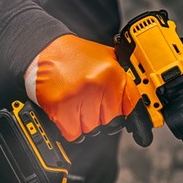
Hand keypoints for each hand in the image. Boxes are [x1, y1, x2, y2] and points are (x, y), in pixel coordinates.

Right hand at [24, 34, 140, 141]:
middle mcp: (97, 85)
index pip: (130, 107)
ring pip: (91, 129)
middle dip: (101, 117)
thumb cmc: (76, 56)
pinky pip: (73, 133)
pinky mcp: (59, 107)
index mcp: (113, 74)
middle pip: (110, 122)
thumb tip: (138, 104)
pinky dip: (70, 128)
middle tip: (90, 103)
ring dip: (84, 122)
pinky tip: (68, 112)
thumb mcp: (108, 59)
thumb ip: (123, 80)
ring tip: (77, 103)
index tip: (125, 119)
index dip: (125, 114)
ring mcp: (78, 97)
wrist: (44, 49)